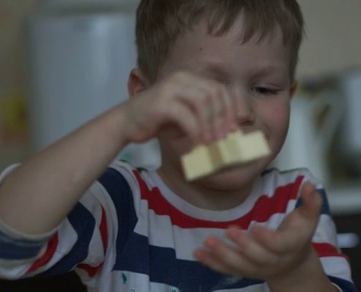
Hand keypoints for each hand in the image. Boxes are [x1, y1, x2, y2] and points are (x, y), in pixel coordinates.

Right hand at [122, 71, 238, 145]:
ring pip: (203, 102)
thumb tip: (229, 131)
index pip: (219, 89)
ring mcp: (170, 88)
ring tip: (212, 143)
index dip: (230, 109)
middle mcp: (181, 78)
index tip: (234, 129)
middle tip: (225, 138)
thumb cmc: (157, 122)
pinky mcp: (161, 102)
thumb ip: (204, 118)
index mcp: (190, 79)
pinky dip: (196, 132)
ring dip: (211, 125)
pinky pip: (186, 116)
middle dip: (223, 117)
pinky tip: (197, 144)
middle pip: (214, 93)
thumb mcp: (186, 117)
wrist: (126, 123)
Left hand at [193, 182, 322, 281]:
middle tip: (228, 230)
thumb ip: (312, 202)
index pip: (279, 246)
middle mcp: (273, 262)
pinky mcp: (243, 272)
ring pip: (239, 266)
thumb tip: (309, 184)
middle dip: (242, 245)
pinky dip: (212, 263)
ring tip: (207, 242)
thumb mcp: (309, 219)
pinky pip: (227, 270)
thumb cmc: (299, 235)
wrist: (293, 266)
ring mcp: (257, 269)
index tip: (255, 226)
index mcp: (290, 247)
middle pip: (257, 257)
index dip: (267, 239)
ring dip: (222, 255)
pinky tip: (198, 253)